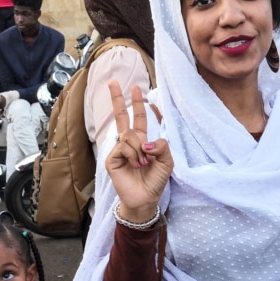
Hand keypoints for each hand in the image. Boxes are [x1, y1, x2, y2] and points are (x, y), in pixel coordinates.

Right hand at [105, 80, 172, 220]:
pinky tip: (135, 165)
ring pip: (130, 135)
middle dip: (118, 98)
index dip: (142, 104)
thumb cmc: (155, 181)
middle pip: (123, 116)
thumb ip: (162, 146)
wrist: (145, 199)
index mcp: (143, 140)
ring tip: (143, 163)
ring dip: (140, 149)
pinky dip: (133, 155)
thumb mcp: (167, 161)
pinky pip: (124, 146)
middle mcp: (130, 142)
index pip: (141, 118)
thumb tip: (146, 142)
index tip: (140, 90)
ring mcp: (119, 149)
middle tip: (113, 81)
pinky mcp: (112, 158)